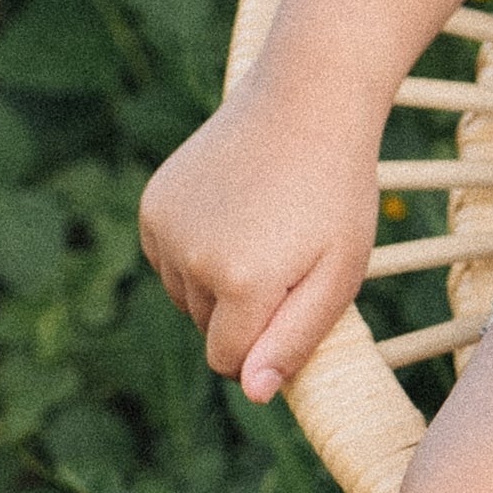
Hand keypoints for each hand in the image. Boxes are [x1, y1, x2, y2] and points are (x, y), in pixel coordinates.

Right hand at [137, 79, 382, 406]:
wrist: (306, 100)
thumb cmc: (337, 192)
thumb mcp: (339, 273)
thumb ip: (293, 340)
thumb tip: (251, 393)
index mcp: (241, 283)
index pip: (230, 362)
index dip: (264, 350)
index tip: (292, 314)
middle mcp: (192, 260)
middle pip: (208, 329)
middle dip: (245, 312)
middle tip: (289, 255)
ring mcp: (165, 229)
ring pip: (186, 295)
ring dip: (218, 281)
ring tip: (265, 229)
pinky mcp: (153, 204)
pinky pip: (168, 258)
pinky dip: (196, 250)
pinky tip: (235, 211)